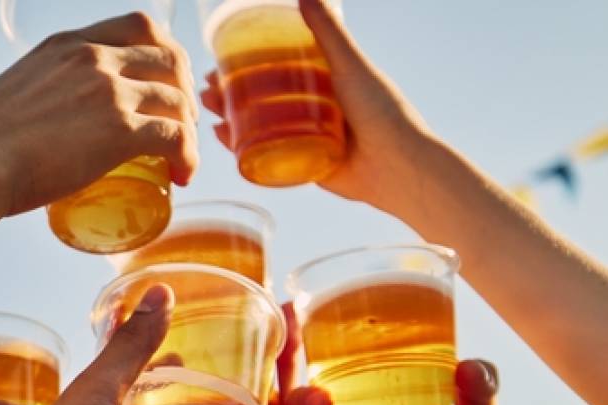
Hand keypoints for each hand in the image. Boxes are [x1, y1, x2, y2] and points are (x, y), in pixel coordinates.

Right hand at [0, 12, 197, 220]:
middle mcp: (92, 58)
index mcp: (66, 45)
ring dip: (189, 128)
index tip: (165, 82)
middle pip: (169, 56)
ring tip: (182, 156)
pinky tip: (183, 176)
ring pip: (177, 98)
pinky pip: (176, 137)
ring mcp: (108, 91)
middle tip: (183, 121)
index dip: (165, 53)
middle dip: (185, 87)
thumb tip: (28, 138)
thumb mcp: (10, 98)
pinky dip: (188, 156)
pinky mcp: (119, 130)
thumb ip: (31, 105)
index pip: (138, 26)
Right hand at [198, 0, 432, 207]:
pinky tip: (227, 142)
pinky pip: (272, 159)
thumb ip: (329, 32)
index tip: (219, 63)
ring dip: (233, 120)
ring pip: (263, 127)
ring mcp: (311, 139)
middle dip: (231, 95)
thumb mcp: (350, 65)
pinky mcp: (309, 168)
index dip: (246, 65)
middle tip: (207, 92)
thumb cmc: (383, 112)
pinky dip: (246, 150)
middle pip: (264, 98)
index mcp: (327, 82)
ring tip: (211, 116)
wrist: (401, 169)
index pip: (276, 68)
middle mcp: (316, 109)